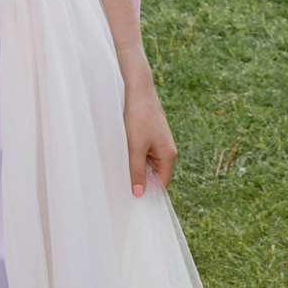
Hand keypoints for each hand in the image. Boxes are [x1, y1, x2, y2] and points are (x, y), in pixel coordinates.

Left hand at [122, 68, 176, 196]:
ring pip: (146, 164)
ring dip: (134, 167)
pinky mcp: (150, 136)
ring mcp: (159, 143)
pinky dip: (133, 156)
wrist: (137, 88)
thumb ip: (137, 171)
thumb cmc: (138, 117)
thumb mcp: (135, 147)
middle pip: (153, 175)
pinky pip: (142, 153)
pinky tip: (121, 153)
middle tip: (120, 184)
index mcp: (168, 156)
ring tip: (119, 166)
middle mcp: (167, 151)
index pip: (160, 185)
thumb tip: (139, 194)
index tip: (129, 198)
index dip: (146, 193)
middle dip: (138, 180)